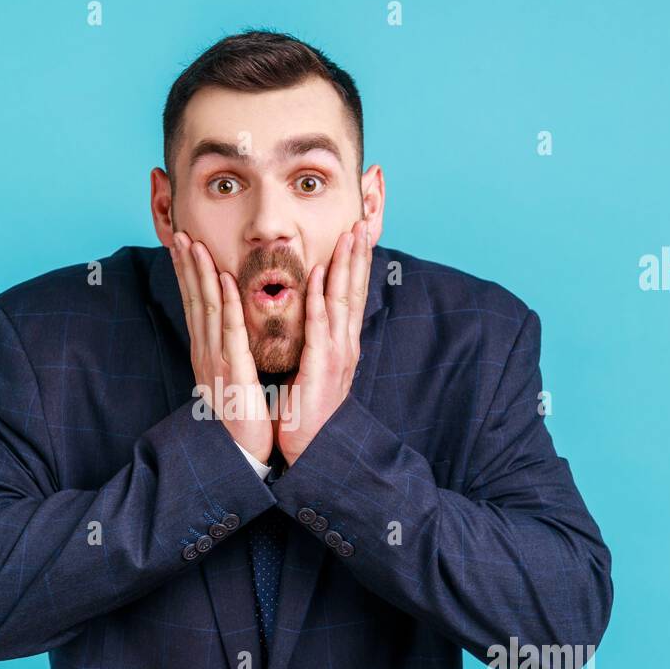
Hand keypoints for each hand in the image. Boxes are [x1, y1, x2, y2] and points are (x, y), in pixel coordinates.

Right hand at [170, 231, 272, 462]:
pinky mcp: (233, 372)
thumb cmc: (240, 417)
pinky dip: (227, 304)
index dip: (187, 274)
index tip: (184, 245)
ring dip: (200, 274)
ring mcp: (216, 361)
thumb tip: (226, 333)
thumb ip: (227, 353)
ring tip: (195, 245)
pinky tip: (224, 280)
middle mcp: (205, 353)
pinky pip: (230, 332)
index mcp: (206, 353)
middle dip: (187, 265)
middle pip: (193, 300)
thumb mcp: (230, 378)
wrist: (240, 453)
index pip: (194, 305)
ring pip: (206, 309)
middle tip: (180, 233)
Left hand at [275, 217, 372, 464]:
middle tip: (363, 220)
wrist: (310, 448)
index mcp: (341, 344)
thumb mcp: (313, 369)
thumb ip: (315, 343)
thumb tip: (312, 320)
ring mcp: (337, 354)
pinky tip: (322, 274)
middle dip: (360, 254)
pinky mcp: (322, 367)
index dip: (356, 262)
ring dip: (347, 265)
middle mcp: (344, 344)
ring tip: (351, 234)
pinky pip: (320, 325)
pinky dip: (321, 297)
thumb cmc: (306, 411)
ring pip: (344, 300)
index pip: (351, 295)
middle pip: (355, 290)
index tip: (358, 233)